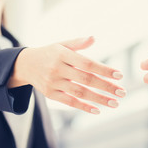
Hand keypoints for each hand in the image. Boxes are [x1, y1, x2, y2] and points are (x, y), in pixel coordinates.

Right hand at [9, 37, 125, 113]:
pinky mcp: (50, 94)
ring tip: (115, 103)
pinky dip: (84, 107)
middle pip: (86, 79)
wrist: (25, 65)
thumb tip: (94, 38)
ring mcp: (53, 83)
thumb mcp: (61, 44)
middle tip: (122, 92)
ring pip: (79, 93)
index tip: (119, 75)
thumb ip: (78, 43)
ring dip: (99, 99)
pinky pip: (69, 102)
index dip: (104, 70)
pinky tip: (97, 110)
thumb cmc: (49, 53)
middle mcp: (57, 69)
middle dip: (106, 87)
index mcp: (62, 54)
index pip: (87, 63)